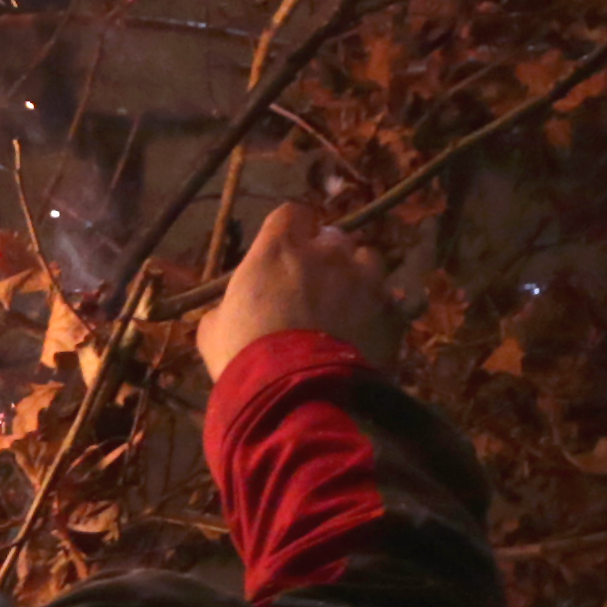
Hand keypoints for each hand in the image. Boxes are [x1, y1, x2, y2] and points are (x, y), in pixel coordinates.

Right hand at [199, 200, 401, 379]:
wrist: (294, 393)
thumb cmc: (244, 355)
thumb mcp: (214, 328)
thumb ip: (228, 305)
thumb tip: (229, 311)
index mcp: (279, 248)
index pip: (293, 213)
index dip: (292, 230)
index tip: (286, 249)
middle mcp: (327, 253)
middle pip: (334, 236)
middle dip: (326, 254)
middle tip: (314, 282)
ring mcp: (365, 280)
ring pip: (368, 261)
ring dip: (357, 275)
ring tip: (347, 303)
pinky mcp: (391, 311)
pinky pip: (393, 300)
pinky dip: (383, 309)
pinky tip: (370, 326)